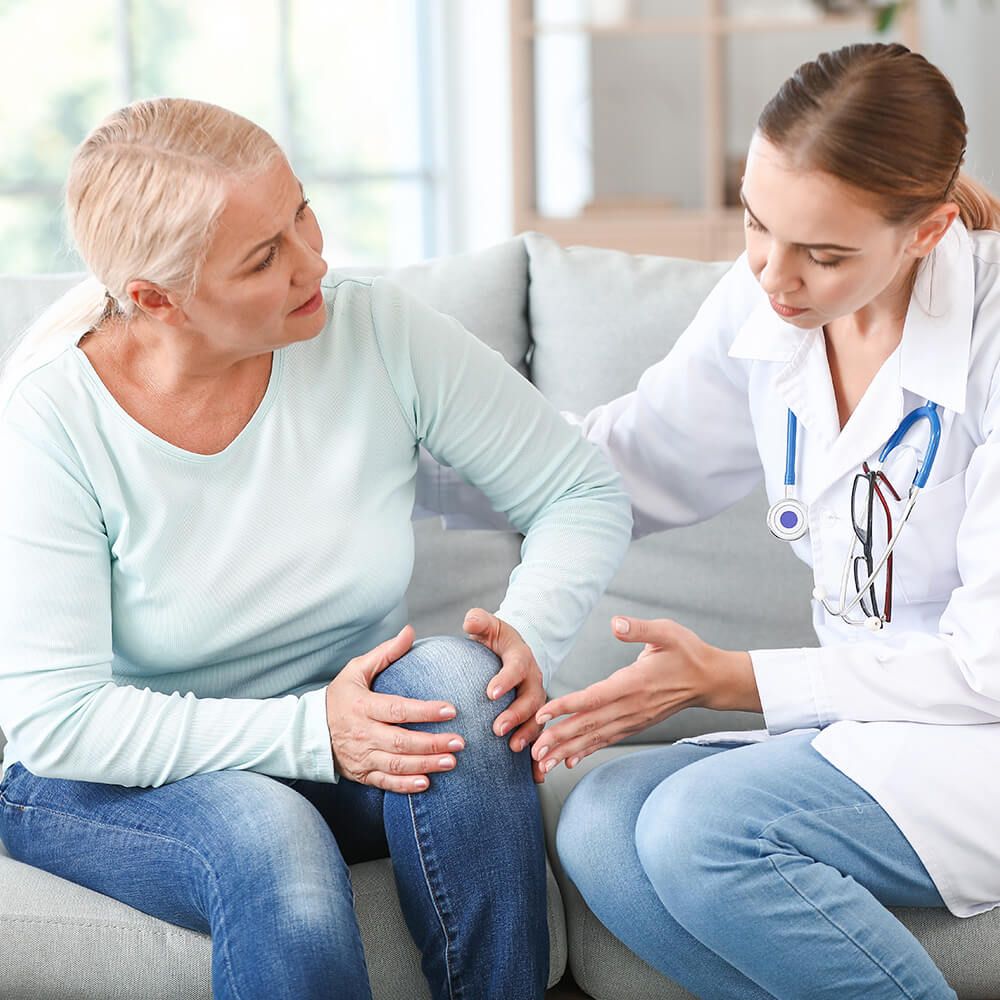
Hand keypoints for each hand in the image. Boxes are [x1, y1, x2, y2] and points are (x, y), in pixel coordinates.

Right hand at [325, 625, 465, 792]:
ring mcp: (362, 756)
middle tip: (459, 741)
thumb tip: (409, 632)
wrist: (310, 732)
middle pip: (401, 741)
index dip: (424, 711)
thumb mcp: (356, 670)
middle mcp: (362, 733)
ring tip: (451, 761)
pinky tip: (426, 783)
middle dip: (432, 743)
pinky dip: (405, 786)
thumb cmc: (339, 697)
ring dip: (425, 764)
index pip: (397, 709)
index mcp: (362, 706)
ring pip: (396, 764)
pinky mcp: (362, 774)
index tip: (450, 709)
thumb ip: (385, 653)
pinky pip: (385, 783)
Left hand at [463, 608, 547, 781]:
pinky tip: (536, 775)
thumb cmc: (497, 641)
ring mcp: (538, 702)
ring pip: (540, 722)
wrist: (517, 653)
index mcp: (521, 659)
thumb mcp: (490, 626)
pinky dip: (541, 757)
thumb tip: (469, 619)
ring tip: (515, 751)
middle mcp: (534, 682)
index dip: (505, 680)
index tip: (489, 692)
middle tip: (497, 729)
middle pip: (531, 700)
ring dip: (530, 737)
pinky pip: (542, 738)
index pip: (515, 668)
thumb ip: (480, 622)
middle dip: (516, 715)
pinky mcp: (537, 719)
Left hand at [532, 616, 758, 774]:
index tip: (543, 714)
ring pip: (596, 737)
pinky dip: (586, 750)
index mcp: (634, 683)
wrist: (711, 680)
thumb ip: (639, 628)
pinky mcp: (636, 724)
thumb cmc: (687, 652)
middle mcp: (631, 706)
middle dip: (559, 738)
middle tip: (533, 750)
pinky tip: (569, 760)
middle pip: (589, 724)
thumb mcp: (667, 632)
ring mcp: (634, 719)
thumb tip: (616, 622)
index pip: (595, 697)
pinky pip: (607, 739)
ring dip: (568, 750)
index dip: (568, 706)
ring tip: (542, 763)